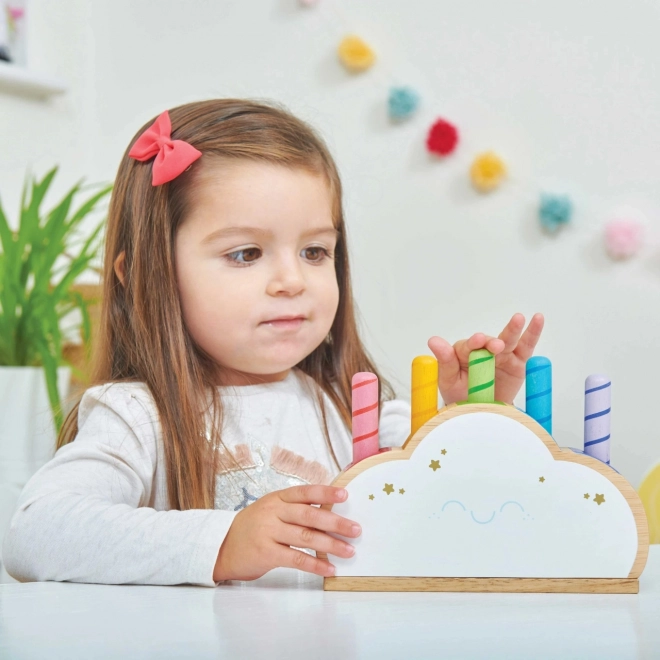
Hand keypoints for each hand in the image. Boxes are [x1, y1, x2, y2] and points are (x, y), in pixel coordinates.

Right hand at [213, 485, 360, 581]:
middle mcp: (273, 512)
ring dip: (331, 545)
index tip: (345, 496)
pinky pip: (296, 558)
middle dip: (336, 523)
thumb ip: (295, 509)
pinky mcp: (266, 553)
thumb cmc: (253, 527)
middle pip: (310, 515)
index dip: (325, 493)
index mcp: (277, 498)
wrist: (221, 546)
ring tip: (349, 551)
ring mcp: (269, 532)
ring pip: (306, 537)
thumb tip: (329, 513)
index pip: (305, 492)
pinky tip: (329, 568)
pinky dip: (315, 564)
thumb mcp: (271, 510)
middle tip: (356, 530)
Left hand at [427, 313, 544, 404]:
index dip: (472, 343)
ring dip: (512, 329)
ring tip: (518, 319)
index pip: (467, 346)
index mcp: (464, 353)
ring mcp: (501, 355)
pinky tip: (537, 319)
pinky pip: (526, 346)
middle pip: (488, 342)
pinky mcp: (517, 361)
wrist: (479, 412)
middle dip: (492, 342)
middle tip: (495, 345)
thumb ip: (445, 361)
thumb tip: (433, 340)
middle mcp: (483, 351)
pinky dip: (533, 332)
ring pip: (508, 340)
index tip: (478, 341)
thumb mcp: (448, 380)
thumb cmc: (461, 395)